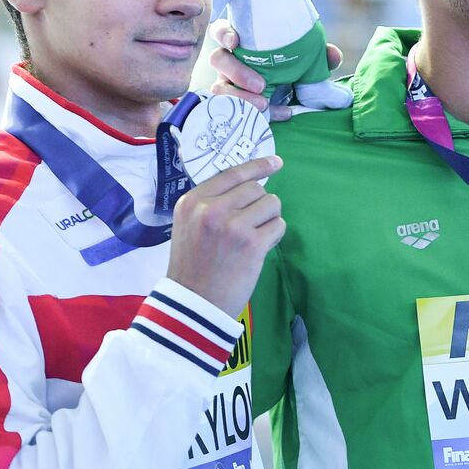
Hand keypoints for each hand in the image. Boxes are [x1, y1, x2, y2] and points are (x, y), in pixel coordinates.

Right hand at [167, 155, 284, 316]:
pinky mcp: (252, 244)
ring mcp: (232, 226)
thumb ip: (213, 202)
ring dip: (269, 219)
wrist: (193, 305)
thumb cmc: (193, 265)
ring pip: (271, 204)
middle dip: (260, 204)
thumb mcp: (189, 225)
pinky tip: (258, 249)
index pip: (232, 173)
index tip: (276, 162)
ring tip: (252, 238)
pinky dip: (274, 236)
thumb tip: (253, 182)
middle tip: (249, 225)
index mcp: (192, 201)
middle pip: (256, 188)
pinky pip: (279, 226)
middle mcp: (210, 209)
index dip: (257, 166)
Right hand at [208, 20, 343, 120]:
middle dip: (236, 71)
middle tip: (261, 85)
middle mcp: (230, 61)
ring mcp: (227, 83)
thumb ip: (319, 55)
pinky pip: (229, 109)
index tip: (234, 41)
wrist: (292, 94)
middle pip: (218, 59)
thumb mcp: (307, 60)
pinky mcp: (232, 104)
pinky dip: (248, 112)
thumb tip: (332, 55)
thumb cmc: (292, 68)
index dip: (223, 33)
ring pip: (219, 88)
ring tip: (264, 105)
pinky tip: (268, 117)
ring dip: (239, 96)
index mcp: (244, 43)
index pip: (222, 31)